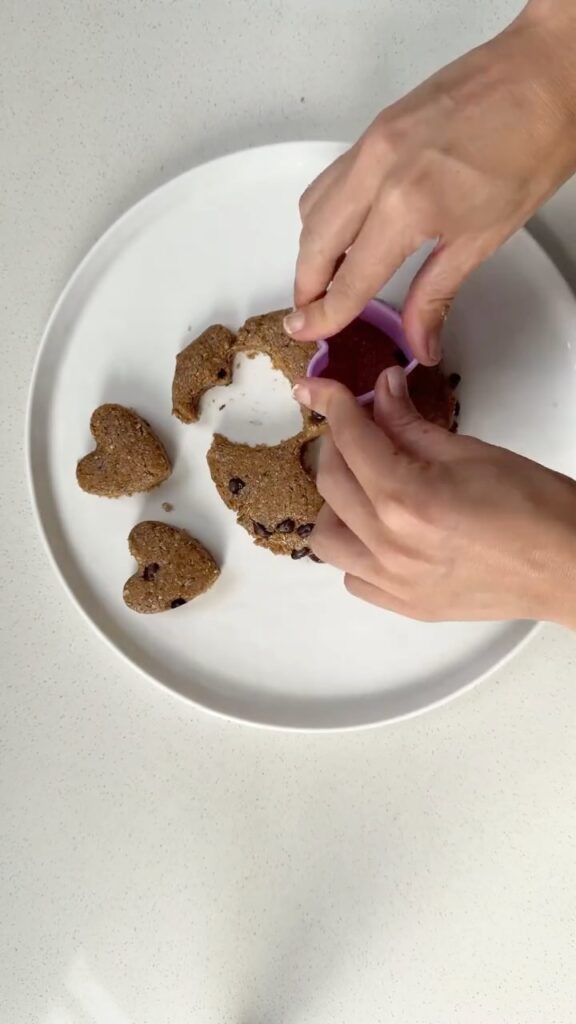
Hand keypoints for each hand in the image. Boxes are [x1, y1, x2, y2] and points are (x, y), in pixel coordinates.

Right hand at [286, 0, 575, 362]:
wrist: (547, 73)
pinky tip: (345, 230)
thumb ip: (437, 294)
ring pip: (312, 207)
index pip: (349, 279)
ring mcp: (372, 141)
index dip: (326, 315)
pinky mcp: (376, 127)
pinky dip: (325, 212)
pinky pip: (330, 177)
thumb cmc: (534, 143)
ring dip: (312, 249)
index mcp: (407, 205)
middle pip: (314, 244)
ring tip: (327, 277)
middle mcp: (377, 169)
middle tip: (310, 313)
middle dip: (306, 286)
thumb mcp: (485, 238)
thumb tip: (420, 340)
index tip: (308, 332)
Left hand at [293, 368, 575, 626]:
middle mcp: (390, 544)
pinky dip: (354, 550)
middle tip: (360, 429)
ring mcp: (394, 581)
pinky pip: (352, 576)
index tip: (323, 389)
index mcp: (408, 498)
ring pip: (327, 537)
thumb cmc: (536, 508)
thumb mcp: (472, 451)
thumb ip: (412, 424)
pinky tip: (378, 532)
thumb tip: (382, 390)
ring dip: (336, 504)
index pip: (350, 440)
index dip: (334, 404)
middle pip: (330, 483)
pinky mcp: (404, 605)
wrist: (569, 566)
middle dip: (338, 445)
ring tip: (366, 486)